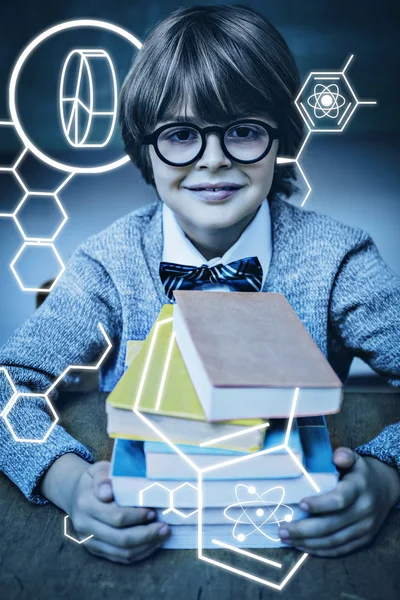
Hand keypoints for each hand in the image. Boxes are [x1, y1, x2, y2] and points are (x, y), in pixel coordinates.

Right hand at [68, 461, 170, 563]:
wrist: (74, 494)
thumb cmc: (94, 480)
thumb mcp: (98, 470)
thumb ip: (104, 477)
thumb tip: (107, 492)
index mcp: (86, 503)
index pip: (116, 516)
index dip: (137, 516)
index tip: (153, 511)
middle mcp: (85, 525)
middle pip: (120, 538)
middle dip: (146, 535)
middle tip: (165, 527)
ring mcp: (89, 540)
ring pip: (121, 552)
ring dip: (146, 546)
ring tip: (163, 536)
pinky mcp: (94, 549)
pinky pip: (119, 558)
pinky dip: (139, 554)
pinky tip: (152, 544)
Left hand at [278, 447, 399, 556]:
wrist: (385, 488)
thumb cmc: (360, 473)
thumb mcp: (355, 459)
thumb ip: (344, 455)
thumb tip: (337, 457)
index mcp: (359, 488)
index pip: (340, 499)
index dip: (320, 504)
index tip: (300, 504)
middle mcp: (364, 510)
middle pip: (332, 525)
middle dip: (304, 529)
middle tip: (282, 529)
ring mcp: (364, 528)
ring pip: (334, 541)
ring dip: (308, 542)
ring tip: (286, 538)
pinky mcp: (363, 540)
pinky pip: (340, 549)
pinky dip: (319, 550)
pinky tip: (302, 545)